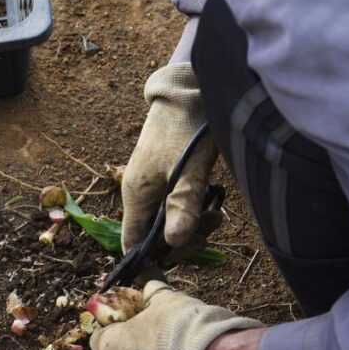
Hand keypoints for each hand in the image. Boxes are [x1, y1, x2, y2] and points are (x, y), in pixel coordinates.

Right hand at [122, 63, 218, 252]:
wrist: (189, 88)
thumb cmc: (188, 127)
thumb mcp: (190, 169)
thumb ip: (183, 205)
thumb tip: (175, 242)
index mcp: (136, 195)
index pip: (131, 243)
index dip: (150, 259)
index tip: (179, 260)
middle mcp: (140, 194)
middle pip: (153, 237)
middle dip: (181, 240)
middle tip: (209, 229)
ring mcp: (152, 185)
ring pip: (168, 222)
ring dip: (192, 225)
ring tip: (217, 213)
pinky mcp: (166, 177)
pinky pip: (175, 206)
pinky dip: (193, 209)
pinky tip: (212, 201)